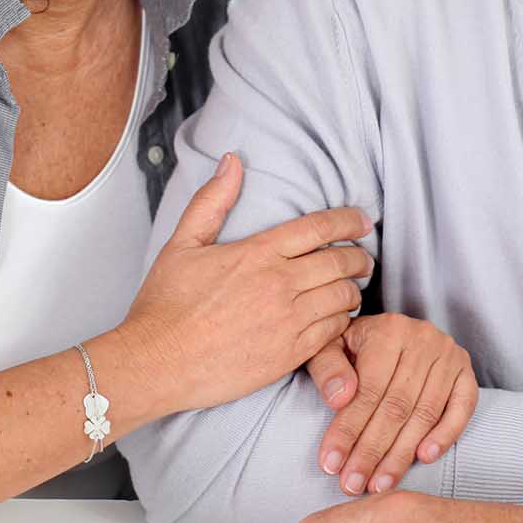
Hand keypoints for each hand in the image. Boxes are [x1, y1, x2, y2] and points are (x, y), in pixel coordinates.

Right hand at [122, 153, 373, 413]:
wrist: (158, 361)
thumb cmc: (165, 304)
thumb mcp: (183, 243)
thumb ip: (212, 201)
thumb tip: (232, 161)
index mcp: (258, 253)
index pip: (320, 228)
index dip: (348, 220)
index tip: (363, 221)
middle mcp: (279, 284)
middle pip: (340, 262)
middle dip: (359, 257)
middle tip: (364, 258)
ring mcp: (287, 321)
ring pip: (342, 298)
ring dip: (352, 290)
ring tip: (351, 288)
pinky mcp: (289, 355)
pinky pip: (333, 332)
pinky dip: (342, 322)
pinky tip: (336, 319)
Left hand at [304, 314, 476, 495]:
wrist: (387, 331)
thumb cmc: (354, 346)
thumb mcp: (329, 347)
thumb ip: (328, 369)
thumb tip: (340, 399)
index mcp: (387, 330)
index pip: (368, 390)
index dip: (348, 430)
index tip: (332, 464)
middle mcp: (423, 338)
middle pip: (397, 407)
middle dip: (372, 451)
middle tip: (353, 485)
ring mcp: (449, 355)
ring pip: (425, 414)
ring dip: (402, 454)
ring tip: (380, 483)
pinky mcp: (466, 372)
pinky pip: (461, 409)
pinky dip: (445, 435)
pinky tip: (424, 458)